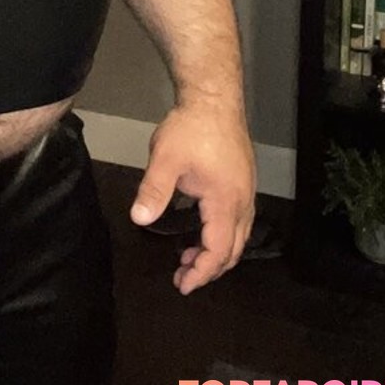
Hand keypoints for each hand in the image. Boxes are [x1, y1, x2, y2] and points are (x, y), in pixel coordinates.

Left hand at [130, 101, 255, 293]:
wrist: (214, 98)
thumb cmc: (190, 128)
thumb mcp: (165, 159)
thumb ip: (154, 191)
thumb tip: (138, 220)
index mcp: (226, 203)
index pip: (218, 251)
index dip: (201, 273)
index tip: (182, 285)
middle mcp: (243, 202)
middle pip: (233, 250)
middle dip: (209, 268)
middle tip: (182, 276)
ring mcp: (246, 191)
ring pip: (239, 236)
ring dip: (216, 252)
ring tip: (188, 257)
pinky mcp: (244, 180)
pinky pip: (239, 220)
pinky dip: (222, 234)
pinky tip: (202, 227)